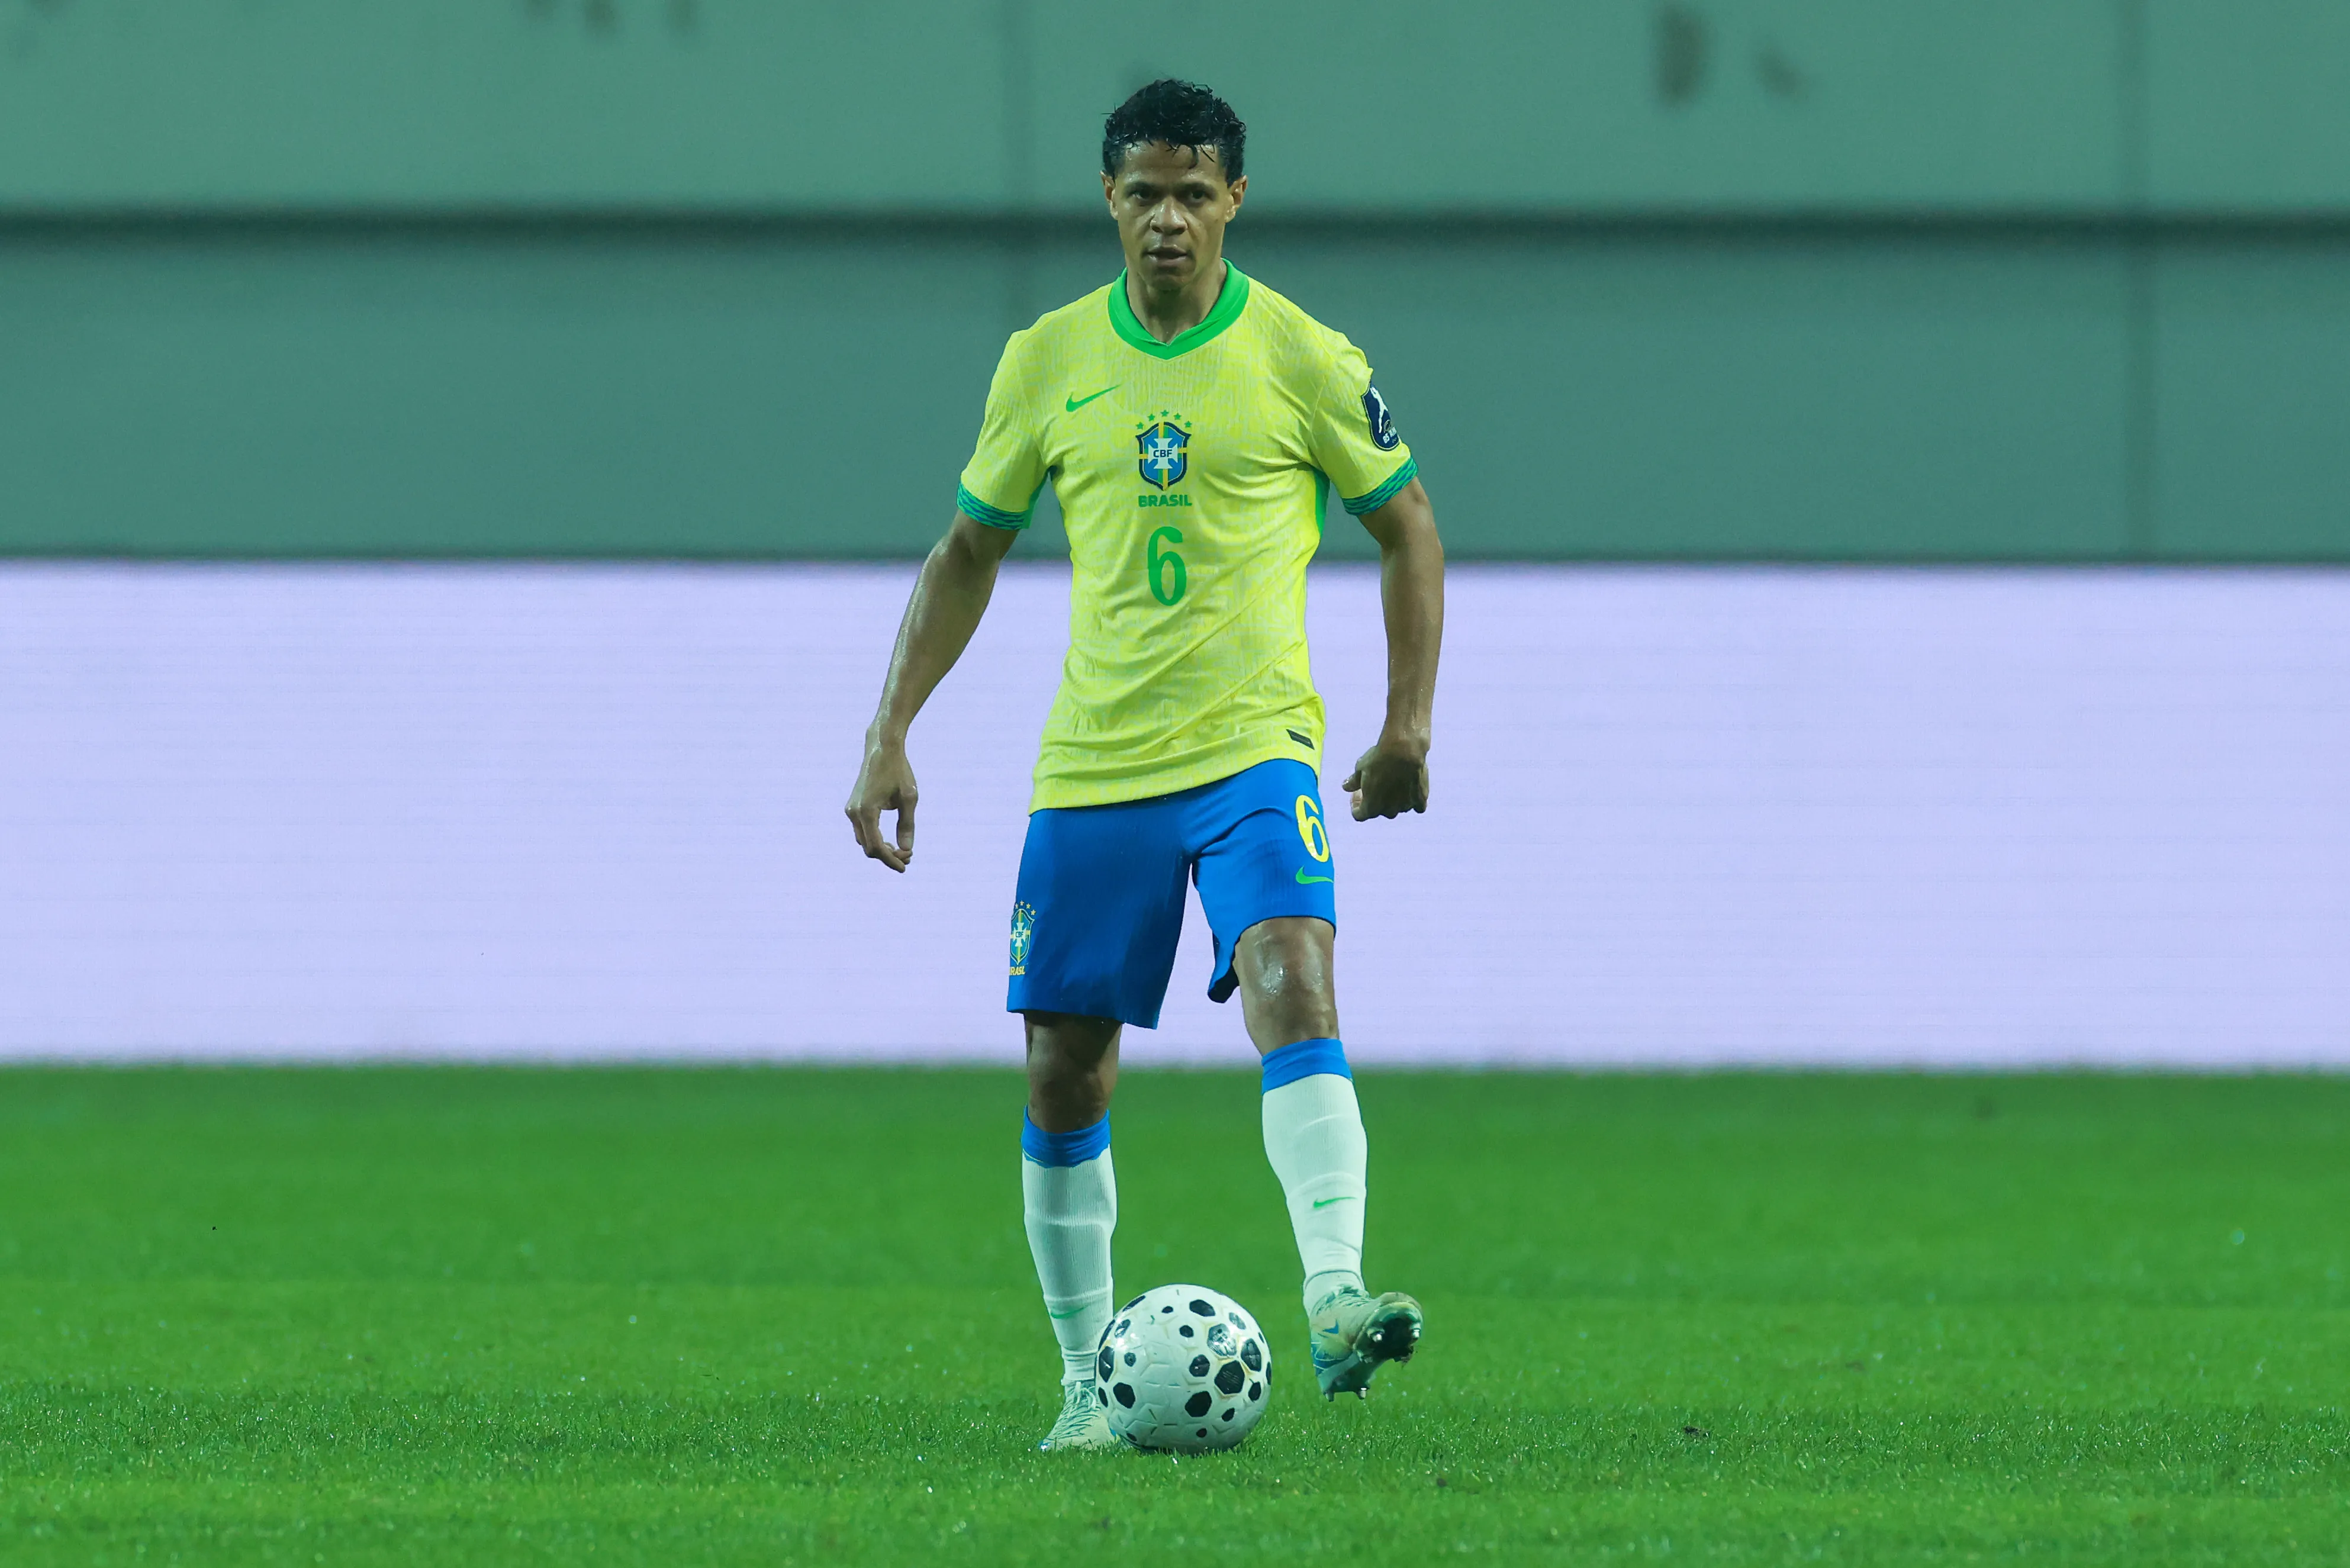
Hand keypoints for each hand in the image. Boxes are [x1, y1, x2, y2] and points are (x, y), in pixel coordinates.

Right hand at [845, 732, 918, 871]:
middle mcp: (854, 813)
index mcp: (867, 811)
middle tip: (909, 857)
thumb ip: (907, 825)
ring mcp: (851, 809)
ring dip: (881, 849)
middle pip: (868, 848)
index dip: (890, 860)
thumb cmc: (899, 771)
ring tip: (902, 850)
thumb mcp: (909, 798)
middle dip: (888, 856)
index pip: (876, 847)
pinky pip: (861, 831)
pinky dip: (874, 839)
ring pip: (863, 841)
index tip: (905, 867)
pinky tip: (890, 840)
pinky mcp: (853, 806)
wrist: (882, 748)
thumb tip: (906, 850)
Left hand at [1343, 733, 1429, 820]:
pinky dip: (1413, 800)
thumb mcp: (1360, 768)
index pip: (1359, 815)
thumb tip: (1346, 787)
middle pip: (1379, 810)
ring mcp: (1406, 806)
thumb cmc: (1379, 758)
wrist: (1404, 750)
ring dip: (1393, 799)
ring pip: (1398, 807)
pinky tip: (1410, 789)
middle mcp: (1389, 811)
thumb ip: (1353, 782)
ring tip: (1393, 781)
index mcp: (1371, 806)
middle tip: (1374, 784)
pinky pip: (1417, 805)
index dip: (1355, 805)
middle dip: (1375, 800)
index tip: (1356, 794)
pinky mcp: (1420, 799)